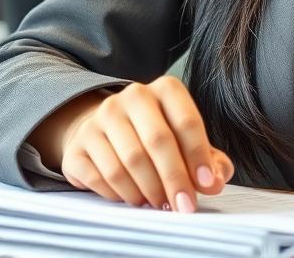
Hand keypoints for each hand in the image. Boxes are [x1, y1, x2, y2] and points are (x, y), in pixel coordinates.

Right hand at [59, 75, 234, 212]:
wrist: (104, 131)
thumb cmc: (155, 135)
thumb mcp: (185, 139)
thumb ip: (208, 159)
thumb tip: (216, 182)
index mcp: (165, 88)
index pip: (186, 122)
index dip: (199, 157)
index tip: (207, 185)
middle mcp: (133, 96)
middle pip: (158, 141)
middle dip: (175, 179)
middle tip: (183, 206)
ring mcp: (101, 118)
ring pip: (129, 162)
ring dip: (148, 191)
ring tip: (160, 204)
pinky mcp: (78, 145)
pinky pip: (101, 178)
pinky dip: (121, 195)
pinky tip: (134, 199)